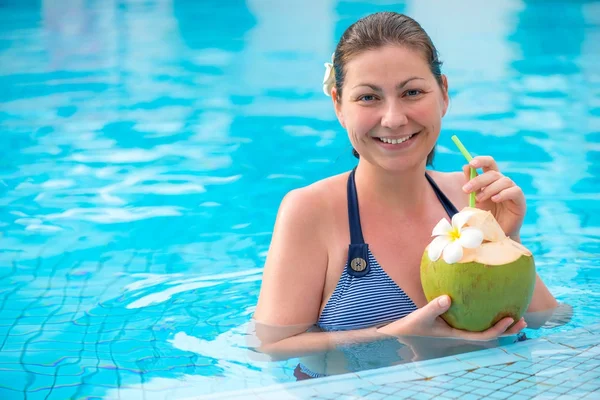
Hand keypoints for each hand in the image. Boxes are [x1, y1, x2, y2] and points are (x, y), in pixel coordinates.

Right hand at [376, 295, 526, 339]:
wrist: (404, 329)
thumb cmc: (414, 324)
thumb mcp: (422, 316)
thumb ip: (433, 308)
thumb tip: (447, 298)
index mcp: (458, 333)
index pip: (483, 334)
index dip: (498, 329)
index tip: (510, 319)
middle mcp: (462, 330)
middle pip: (490, 332)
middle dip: (508, 329)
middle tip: (524, 320)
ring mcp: (460, 326)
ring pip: (484, 324)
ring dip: (501, 321)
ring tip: (516, 312)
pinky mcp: (456, 319)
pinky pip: (475, 315)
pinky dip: (486, 310)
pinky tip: (491, 299)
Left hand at [462, 156, 525, 238]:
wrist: (493, 236)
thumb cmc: (483, 218)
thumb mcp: (474, 200)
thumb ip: (471, 184)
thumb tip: (466, 166)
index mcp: (491, 181)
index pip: (489, 164)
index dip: (481, 160)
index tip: (471, 163)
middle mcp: (503, 184)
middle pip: (493, 173)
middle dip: (478, 180)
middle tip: (466, 190)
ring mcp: (513, 191)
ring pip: (503, 180)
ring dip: (489, 188)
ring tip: (479, 199)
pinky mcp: (520, 201)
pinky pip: (515, 191)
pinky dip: (503, 193)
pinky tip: (494, 200)